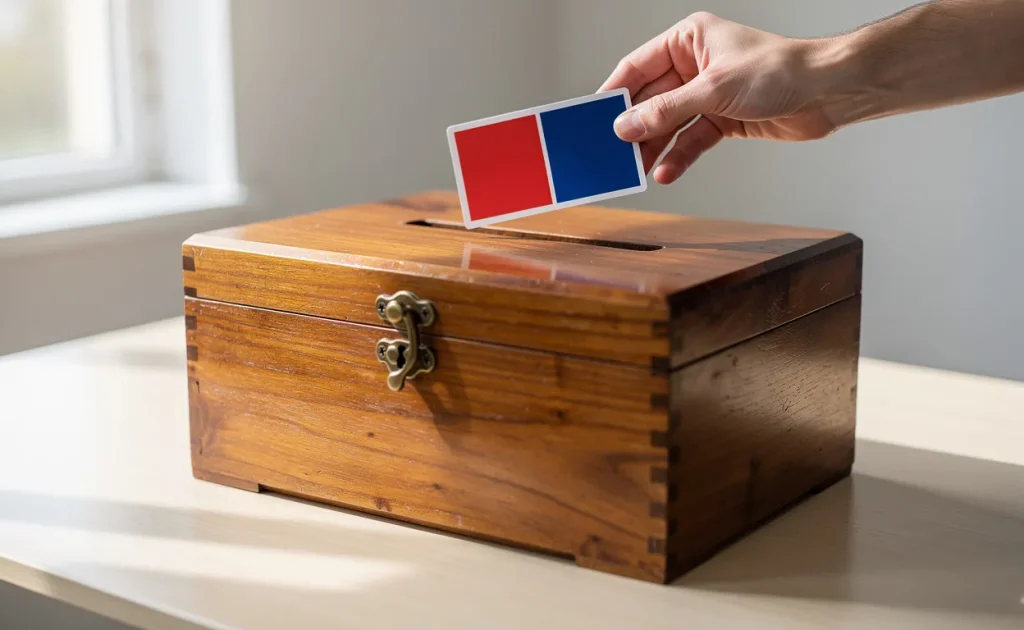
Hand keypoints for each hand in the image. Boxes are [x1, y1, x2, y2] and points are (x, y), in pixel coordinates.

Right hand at [599, 12, 839, 184]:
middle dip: (634, 128)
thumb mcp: (713, 90)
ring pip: (669, 124)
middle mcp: (695, 65)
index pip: (637, 67)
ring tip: (634, 170)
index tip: (592, 119)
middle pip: (651, 100)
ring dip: (653, 147)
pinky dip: (679, 156)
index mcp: (688, 39)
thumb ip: (667, 110)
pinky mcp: (723, 119)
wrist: (829, 92)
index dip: (614, 94)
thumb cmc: (780, 71)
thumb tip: (626, 126)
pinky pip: (691, 140)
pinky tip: (665, 172)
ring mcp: (708, 94)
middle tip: (610, 153)